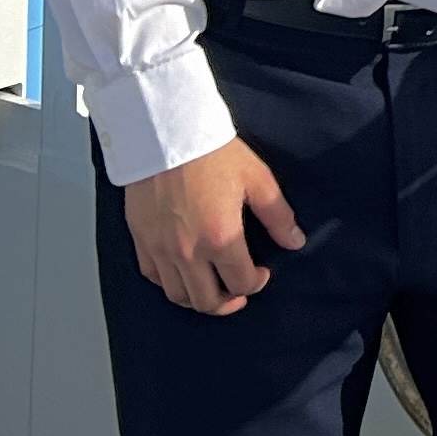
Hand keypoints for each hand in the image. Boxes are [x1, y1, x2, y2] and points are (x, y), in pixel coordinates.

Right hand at [125, 138, 307, 315]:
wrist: (167, 133)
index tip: (262, 272)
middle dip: (228, 302)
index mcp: (220, 238)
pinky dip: (170, 283)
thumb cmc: (213, 153)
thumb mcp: (256, 179)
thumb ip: (277, 215)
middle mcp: (187, 252)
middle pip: (207, 301)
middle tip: (238, 290)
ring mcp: (160, 249)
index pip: (241, 283)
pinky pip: (153, 276)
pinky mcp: (141, 239)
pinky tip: (183, 272)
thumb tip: (295, 242)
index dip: (257, 283)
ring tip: (212, 287)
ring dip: (198, 298)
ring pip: (178, 296)